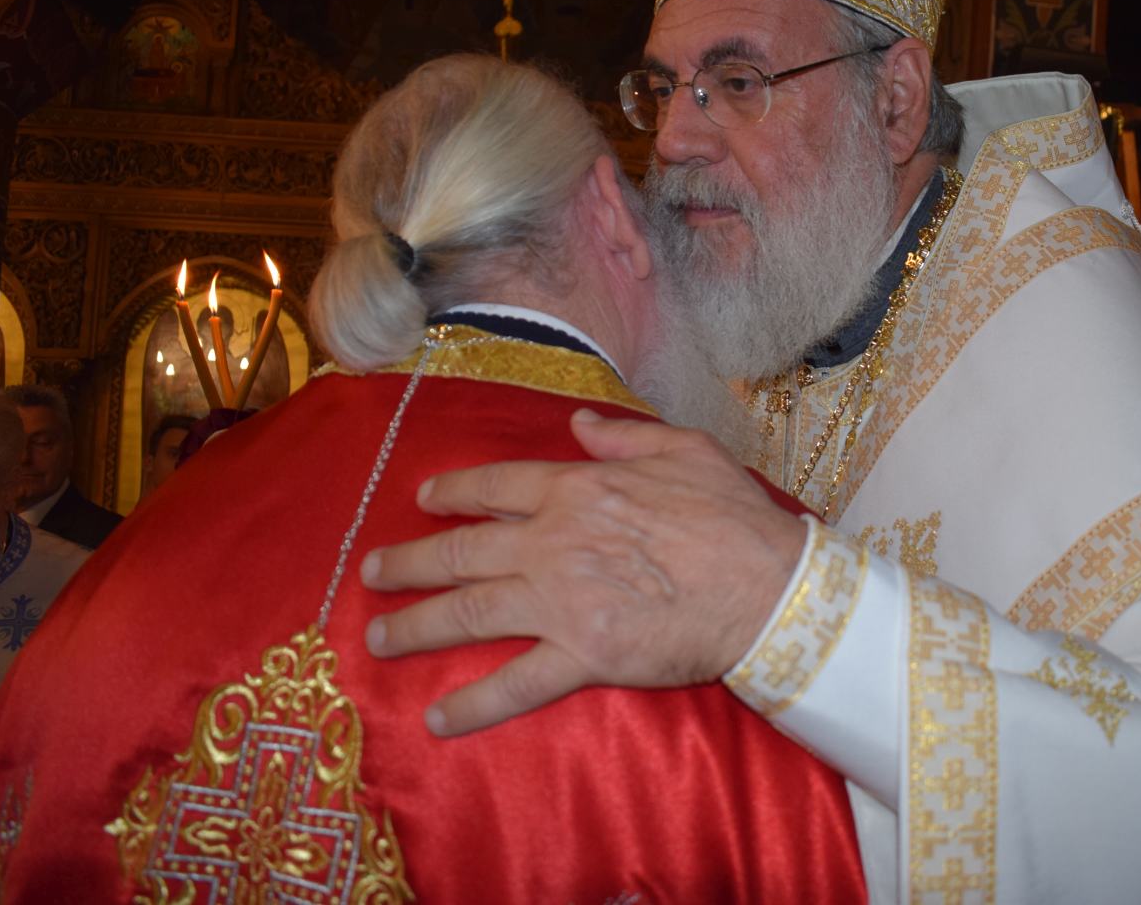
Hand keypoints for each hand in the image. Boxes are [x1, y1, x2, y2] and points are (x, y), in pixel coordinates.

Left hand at [361, 408, 806, 736]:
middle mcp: (554, 542)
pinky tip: (437, 717)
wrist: (769, 587)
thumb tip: (579, 423)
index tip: (423, 500)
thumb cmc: (735, 516)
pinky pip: (514, 684)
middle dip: (407, 562)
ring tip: (378, 637)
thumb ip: (624, 435)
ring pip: (469, 612)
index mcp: (577, 489)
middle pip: (462, 551)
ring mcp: (562, 602)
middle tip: (371, 573)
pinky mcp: (582, 656)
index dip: (454, 493)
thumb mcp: (686, 449)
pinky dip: (472, 704)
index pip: (496, 487)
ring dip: (416, 626)